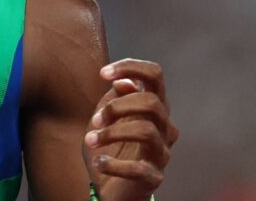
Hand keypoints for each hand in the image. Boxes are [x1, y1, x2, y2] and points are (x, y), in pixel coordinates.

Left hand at [83, 59, 177, 199]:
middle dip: (117, 106)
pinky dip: (112, 164)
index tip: (102, 74)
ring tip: (91, 140)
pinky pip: (137, 168)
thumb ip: (116, 98)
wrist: (113, 189)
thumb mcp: (107, 119)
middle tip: (96, 120)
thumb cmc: (111, 149)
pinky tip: (100, 163)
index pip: (155, 75)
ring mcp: (162, 153)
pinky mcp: (153, 177)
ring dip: (111, 133)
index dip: (131, 67)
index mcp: (154, 107)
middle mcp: (164, 127)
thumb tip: (123, 81)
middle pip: (152, 102)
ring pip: (146, 130)